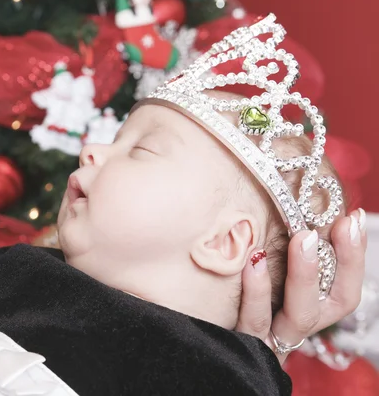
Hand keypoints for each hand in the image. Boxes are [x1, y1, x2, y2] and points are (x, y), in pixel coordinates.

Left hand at [236, 209, 366, 363]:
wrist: (188, 341)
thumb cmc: (224, 295)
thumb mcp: (256, 273)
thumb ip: (278, 248)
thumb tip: (291, 198)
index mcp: (304, 312)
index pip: (344, 291)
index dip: (353, 257)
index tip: (352, 219)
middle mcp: (292, 329)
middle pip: (332, 305)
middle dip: (340, 264)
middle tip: (319, 230)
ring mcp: (267, 340)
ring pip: (297, 317)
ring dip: (302, 277)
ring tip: (299, 240)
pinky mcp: (239, 344)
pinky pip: (251, 322)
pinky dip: (255, 294)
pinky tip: (251, 264)